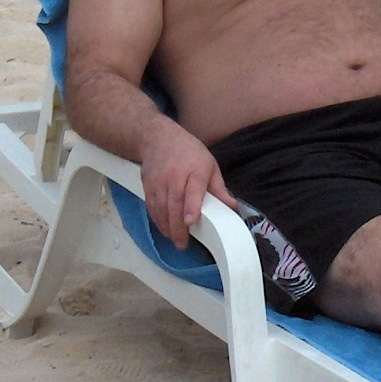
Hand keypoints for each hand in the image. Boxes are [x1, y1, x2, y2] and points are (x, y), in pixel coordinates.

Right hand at [140, 124, 233, 245]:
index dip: (191, 206)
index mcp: (195, 169)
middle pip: (174, 203)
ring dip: (166, 227)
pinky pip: (151, 206)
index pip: (193, 189)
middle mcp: (175, 175)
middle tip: (183, 243)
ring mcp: (159, 180)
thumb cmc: (189, 151)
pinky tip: (164, 229)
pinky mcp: (148, 185)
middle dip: (177, 227)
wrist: (157, 137)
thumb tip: (232, 208)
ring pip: (161, 208)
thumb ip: (219, 188)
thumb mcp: (209, 164)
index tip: (190, 222)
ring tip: (175, 240)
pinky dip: (157, 220)